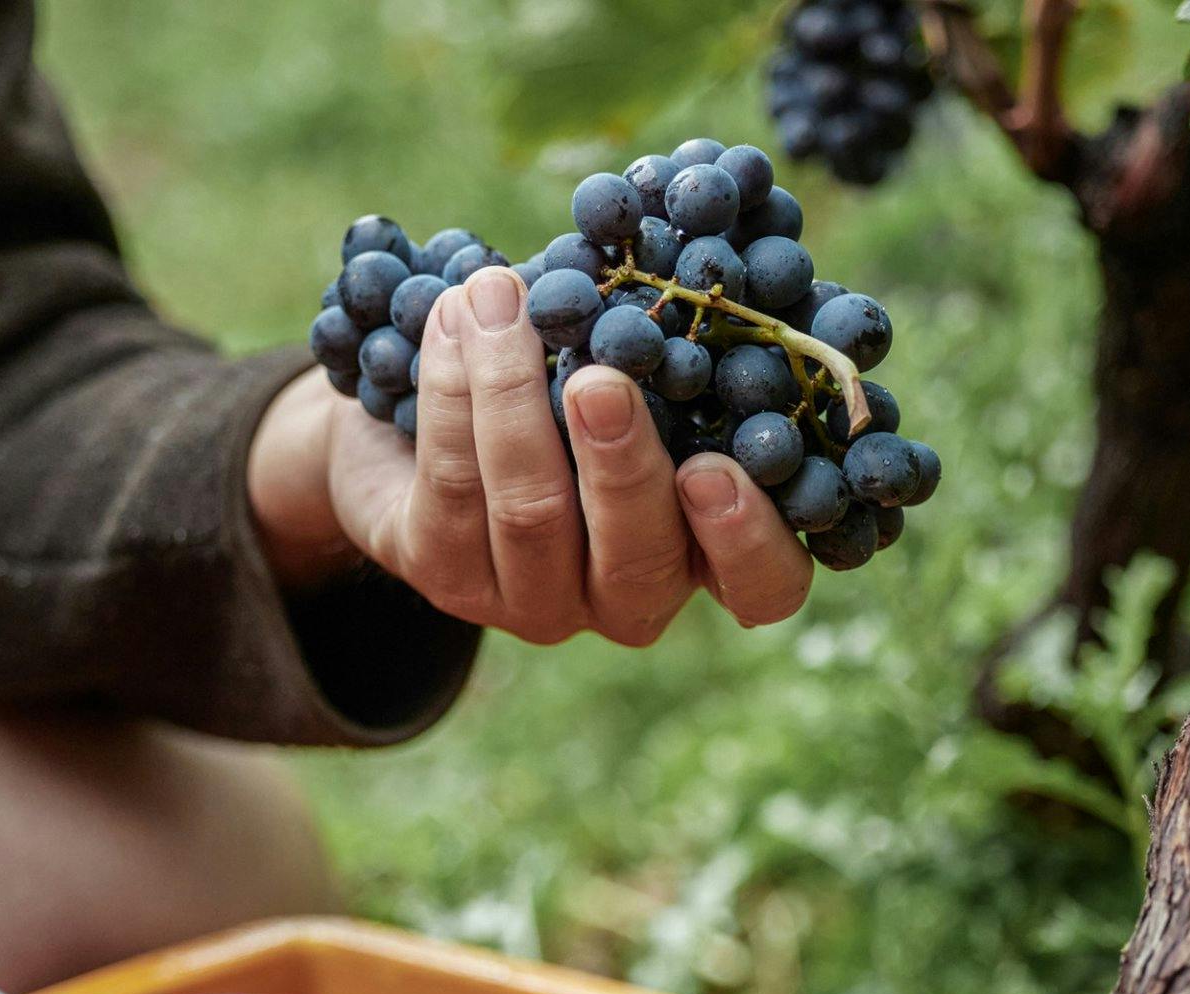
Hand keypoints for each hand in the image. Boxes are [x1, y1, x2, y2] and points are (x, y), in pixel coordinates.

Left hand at [250, 267, 813, 644]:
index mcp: (708, 552)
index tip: (713, 470)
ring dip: (510, 391)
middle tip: (599, 379)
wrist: (424, 421)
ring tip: (495, 295)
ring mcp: (535, 602)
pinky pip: (451, 486)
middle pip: (636, 558)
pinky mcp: (446, 578)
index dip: (746, 541)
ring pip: (530, 511)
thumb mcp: (647, 353)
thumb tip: (719, 195)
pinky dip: (450, 390)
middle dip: (618, 464)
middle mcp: (628, 599)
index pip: (765, 589)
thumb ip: (691, 325)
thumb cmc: (574, 376)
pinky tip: (452, 317)